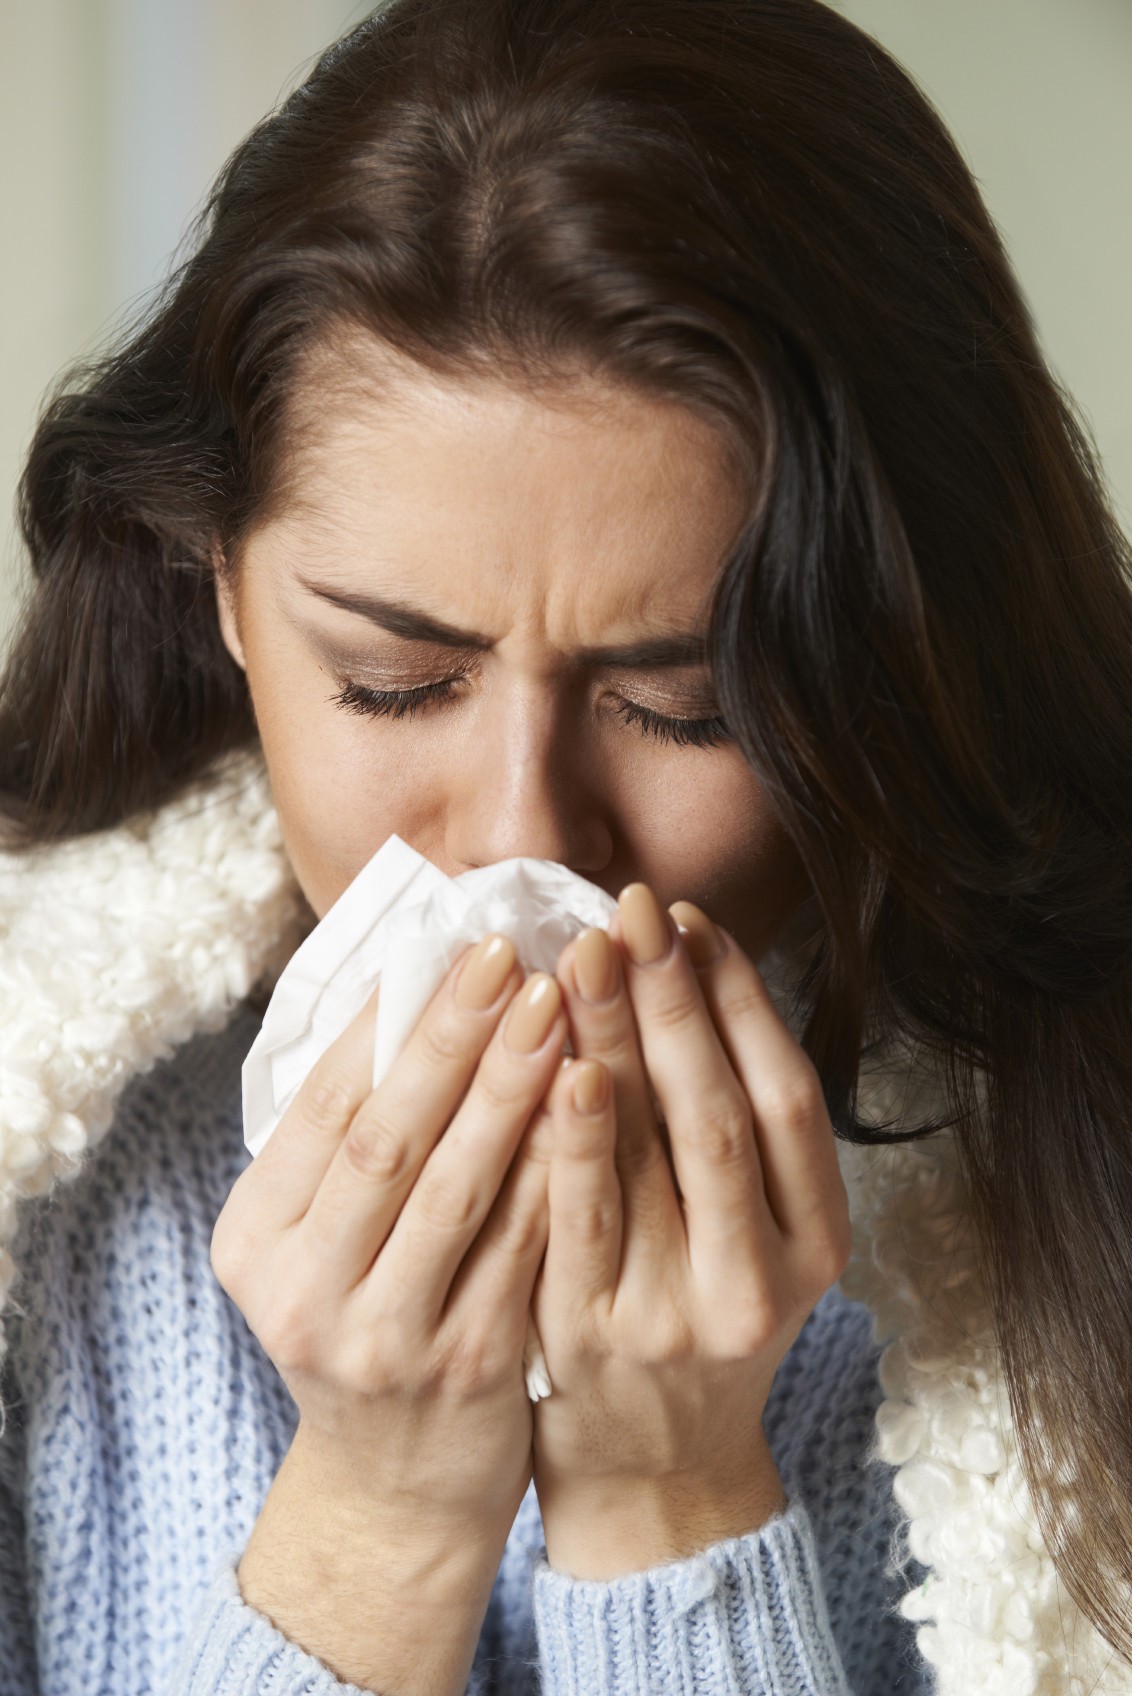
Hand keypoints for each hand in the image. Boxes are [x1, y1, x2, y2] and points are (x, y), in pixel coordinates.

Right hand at [210, 932, 567, 1547]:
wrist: (396, 1483)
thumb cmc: (368, 1320)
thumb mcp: (322, 1240)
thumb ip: (355, 1138)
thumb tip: (421, 985)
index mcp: (255, 1240)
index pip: (325, 1104)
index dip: (392, 1019)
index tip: (451, 943)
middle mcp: (304, 1292)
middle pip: (388, 1139)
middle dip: (453, 1037)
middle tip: (513, 954)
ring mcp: (384, 1338)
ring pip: (457, 1189)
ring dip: (512, 1088)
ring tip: (560, 1005)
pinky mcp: (466, 1368)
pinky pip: (521, 1247)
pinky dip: (556, 1166)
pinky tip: (593, 1098)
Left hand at [528, 884, 851, 1577]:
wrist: (650, 1469)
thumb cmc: (694, 1320)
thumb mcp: (750, 1242)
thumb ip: (726, 1134)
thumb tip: (674, 971)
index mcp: (816, 1244)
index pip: (787, 1098)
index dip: (742, 1001)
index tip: (692, 917)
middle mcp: (760, 1278)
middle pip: (720, 1112)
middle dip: (675, 999)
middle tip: (630, 907)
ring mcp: (677, 1312)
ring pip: (653, 1154)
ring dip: (617, 1042)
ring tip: (586, 951)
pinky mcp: (594, 1336)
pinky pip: (579, 1216)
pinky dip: (571, 1135)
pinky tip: (557, 1065)